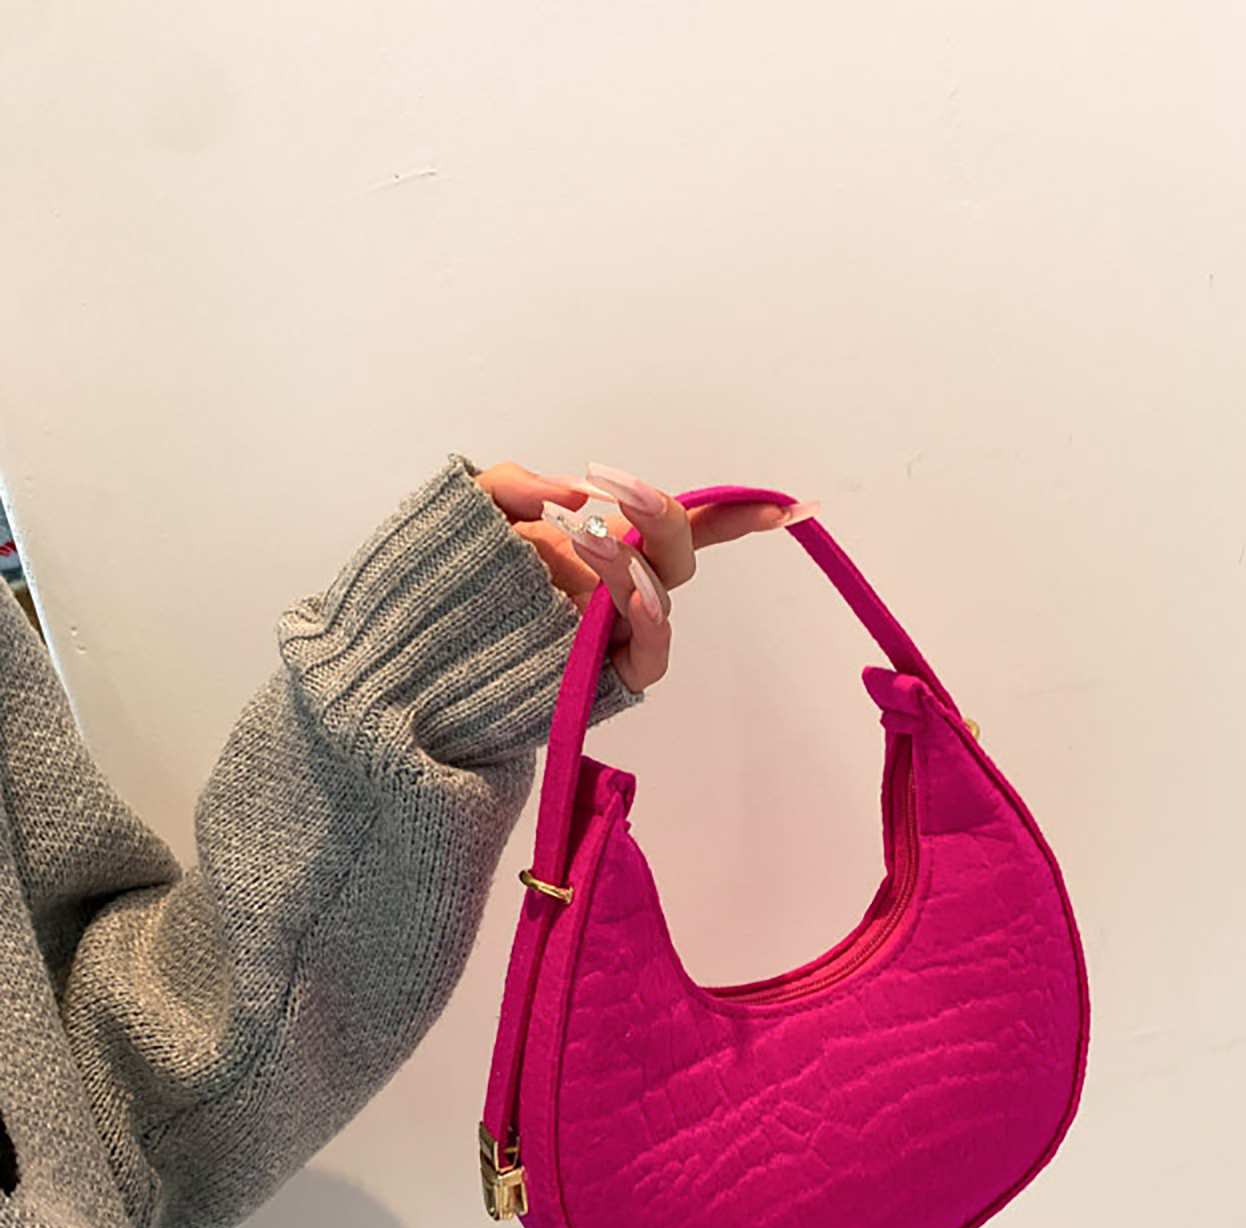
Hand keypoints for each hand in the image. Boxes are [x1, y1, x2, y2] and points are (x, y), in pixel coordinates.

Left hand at [475, 461, 811, 691]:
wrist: (410, 661)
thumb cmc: (444, 589)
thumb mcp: (468, 514)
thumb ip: (514, 486)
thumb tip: (572, 492)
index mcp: (602, 549)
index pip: (673, 526)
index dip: (733, 514)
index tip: (787, 504)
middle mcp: (621, 590)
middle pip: (678, 551)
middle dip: (658, 514)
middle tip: (612, 489)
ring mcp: (618, 634)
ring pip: (662, 591)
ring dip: (631, 559)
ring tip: (585, 537)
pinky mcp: (610, 675)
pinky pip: (652, 652)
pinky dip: (649, 617)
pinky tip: (629, 594)